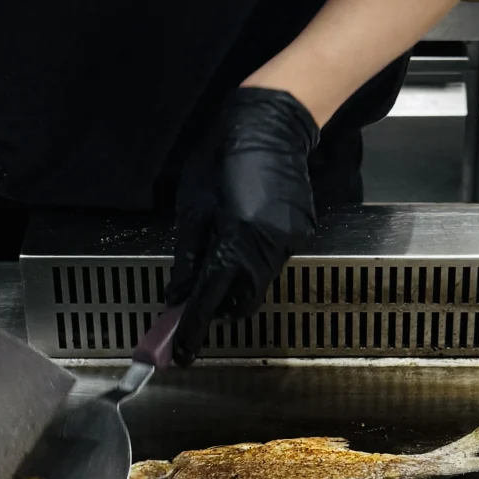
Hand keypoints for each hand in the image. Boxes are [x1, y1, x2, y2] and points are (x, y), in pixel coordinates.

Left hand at [167, 88, 318, 365]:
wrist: (271, 125)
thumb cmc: (224, 156)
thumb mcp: (193, 205)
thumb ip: (188, 255)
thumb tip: (178, 294)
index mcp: (234, 241)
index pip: (209, 301)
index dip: (193, 331)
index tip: (181, 353)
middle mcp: (267, 248)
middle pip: (242, 302)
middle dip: (219, 307)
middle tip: (198, 298)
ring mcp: (289, 241)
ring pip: (258, 282)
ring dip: (236, 280)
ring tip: (221, 248)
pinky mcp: (300, 232)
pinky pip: (272, 259)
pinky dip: (253, 257)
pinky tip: (244, 227)